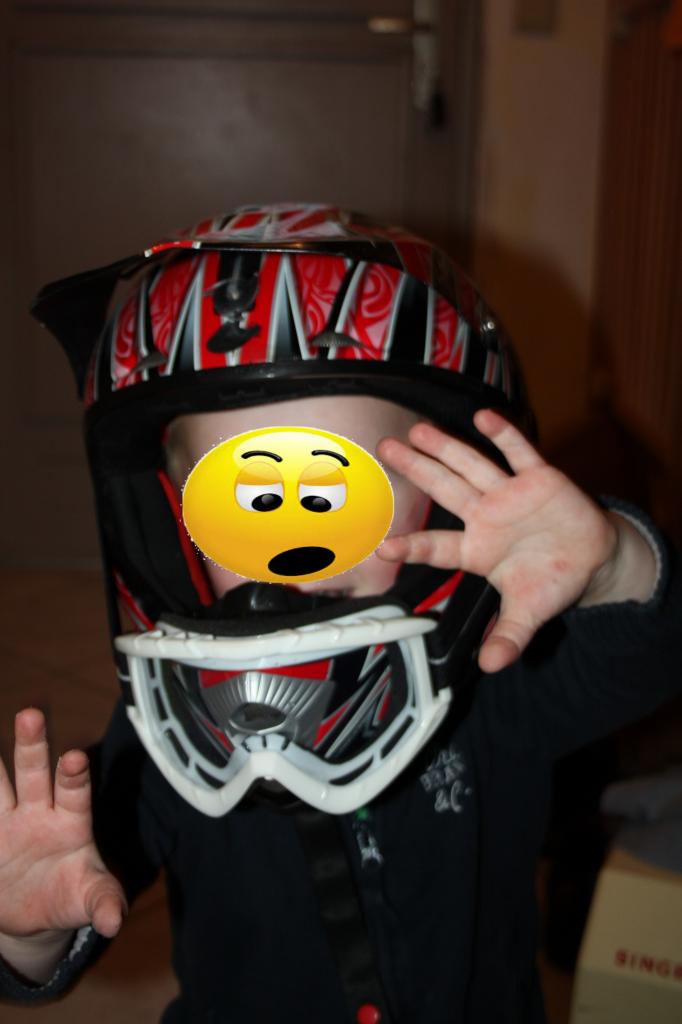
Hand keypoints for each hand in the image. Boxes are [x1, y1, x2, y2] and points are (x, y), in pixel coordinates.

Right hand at [0, 709, 125, 944]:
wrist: (31, 911)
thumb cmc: (69, 895)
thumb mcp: (87, 900)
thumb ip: (102, 902)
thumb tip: (113, 922)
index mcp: (72, 821)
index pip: (75, 792)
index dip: (75, 775)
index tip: (75, 757)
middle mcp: (38, 810)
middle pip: (35, 773)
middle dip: (32, 745)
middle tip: (31, 714)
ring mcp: (7, 820)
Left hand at [376, 409, 648, 672]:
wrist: (592, 556)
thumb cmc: (551, 579)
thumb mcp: (529, 613)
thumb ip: (509, 637)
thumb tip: (492, 665)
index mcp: (478, 549)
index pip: (438, 545)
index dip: (412, 545)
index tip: (382, 546)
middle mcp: (486, 516)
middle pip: (445, 489)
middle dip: (416, 469)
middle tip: (386, 447)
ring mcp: (510, 494)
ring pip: (472, 466)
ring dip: (447, 448)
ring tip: (419, 430)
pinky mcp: (540, 479)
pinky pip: (519, 454)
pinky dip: (504, 436)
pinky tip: (483, 417)